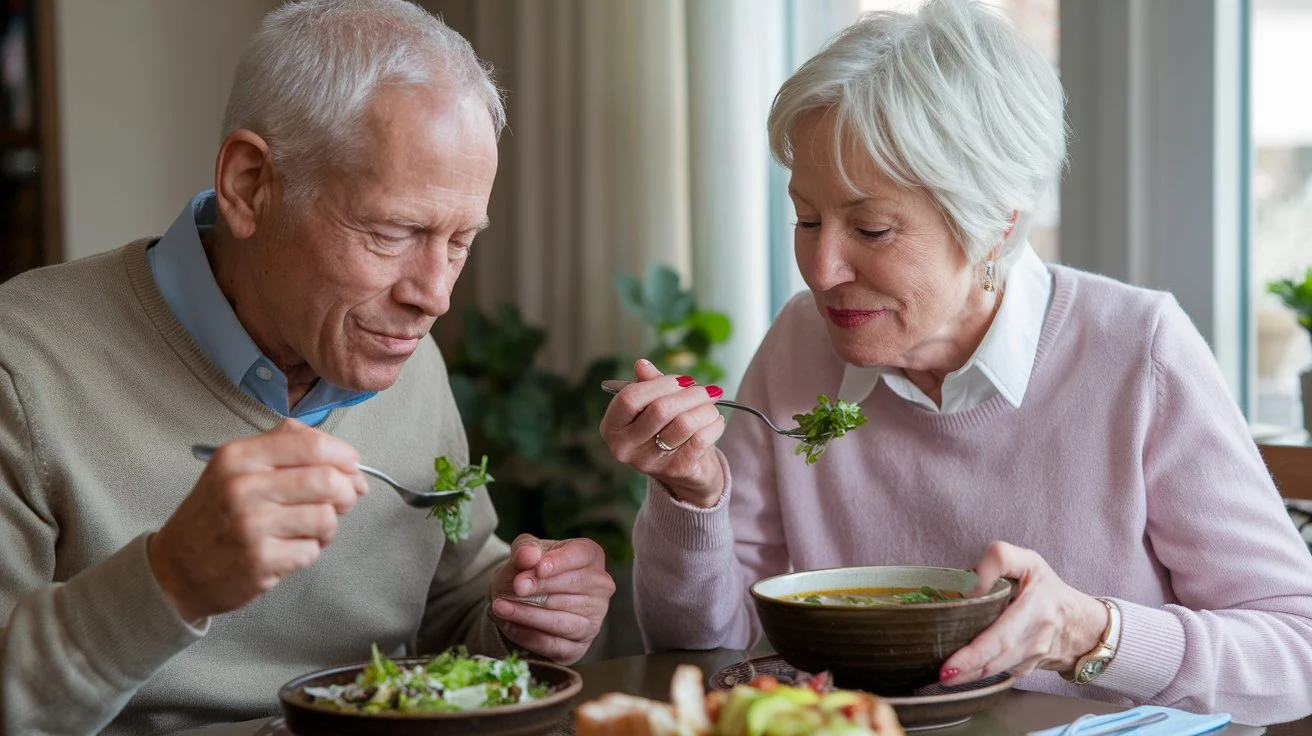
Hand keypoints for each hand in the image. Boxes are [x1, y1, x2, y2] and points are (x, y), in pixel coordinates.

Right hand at [148, 419, 368, 621]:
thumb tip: (346, 458)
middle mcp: (243, 487)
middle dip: (346, 493)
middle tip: (340, 502)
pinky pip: (312, 551)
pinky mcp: (260, 561)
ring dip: (327, 527)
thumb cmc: (216, 515)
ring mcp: (251, 526)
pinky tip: (287, 550)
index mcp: (239, 457)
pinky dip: (309, 552)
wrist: (176, 568)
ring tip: (305, 530)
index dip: (344, 455)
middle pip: (328, 480)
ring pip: (326, 517)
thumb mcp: (236, 467)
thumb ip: (286, 446)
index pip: (312, 444)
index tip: (352, 467)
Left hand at [488, 534, 614, 664]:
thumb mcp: (525, 552)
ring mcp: (594, 619)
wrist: (525, 599)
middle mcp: (600, 588)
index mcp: (591, 557)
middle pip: (572, 587)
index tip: (539, 569)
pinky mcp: (579, 646)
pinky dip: (529, 636)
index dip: (561, 563)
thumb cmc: (531, 569)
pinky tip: (509, 625)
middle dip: (540, 588)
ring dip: (529, 615)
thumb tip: (528, 556)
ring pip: (562, 620)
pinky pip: (554, 644)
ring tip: (500, 608)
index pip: (581, 555)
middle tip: (514, 588)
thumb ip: (525, 548)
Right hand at [599, 359, 726, 506]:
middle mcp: (625, 447)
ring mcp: (649, 462)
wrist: (687, 472)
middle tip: (707, 391)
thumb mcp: (653, 406)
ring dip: (705, 409)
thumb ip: (648, 385)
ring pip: (683, 423)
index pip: (630, 398)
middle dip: (690, 394)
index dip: (660, 384)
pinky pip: (700, 439)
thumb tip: (642, 365)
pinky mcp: (675, 471)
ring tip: (712, 406)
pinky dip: (714, 425)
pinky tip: (716, 421)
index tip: (684, 380)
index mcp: (613, 427)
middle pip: (660, 409)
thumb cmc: (666, 430)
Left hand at [938, 541, 1108, 685]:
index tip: (951, 666)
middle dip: (965, 671)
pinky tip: (960, 673)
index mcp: (1037, 611)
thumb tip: (971, 586)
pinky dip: (977, 673)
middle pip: (995, 661)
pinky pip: (997, 672)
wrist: (1080, 625)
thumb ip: (998, 560)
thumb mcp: (1028, 562)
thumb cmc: (1049, 590)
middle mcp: (1035, 641)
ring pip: (994, 671)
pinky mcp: (1024, 669)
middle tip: (940, 675)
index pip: (1002, 638)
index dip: (975, 655)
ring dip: (967, 676)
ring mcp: (1031, 660)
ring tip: (943, 676)